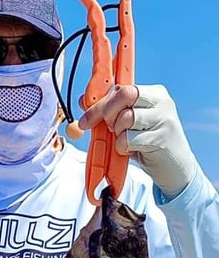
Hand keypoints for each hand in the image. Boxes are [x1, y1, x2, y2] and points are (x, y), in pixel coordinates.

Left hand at [78, 84, 196, 198]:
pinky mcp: (161, 139)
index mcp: (154, 93)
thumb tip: (83, 100)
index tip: (85, 120)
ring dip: (117, 134)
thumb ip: (110, 110)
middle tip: (108, 128)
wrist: (175, 170)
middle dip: (107, 113)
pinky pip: (129, 139)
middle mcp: (161, 102)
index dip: (100, 102)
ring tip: (124, 140)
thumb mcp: (130, 125)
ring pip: (126, 118)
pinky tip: (130, 150)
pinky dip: (123, 147)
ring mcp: (164, 119)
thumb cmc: (149, 145)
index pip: (122, 87)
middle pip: (124, 95)